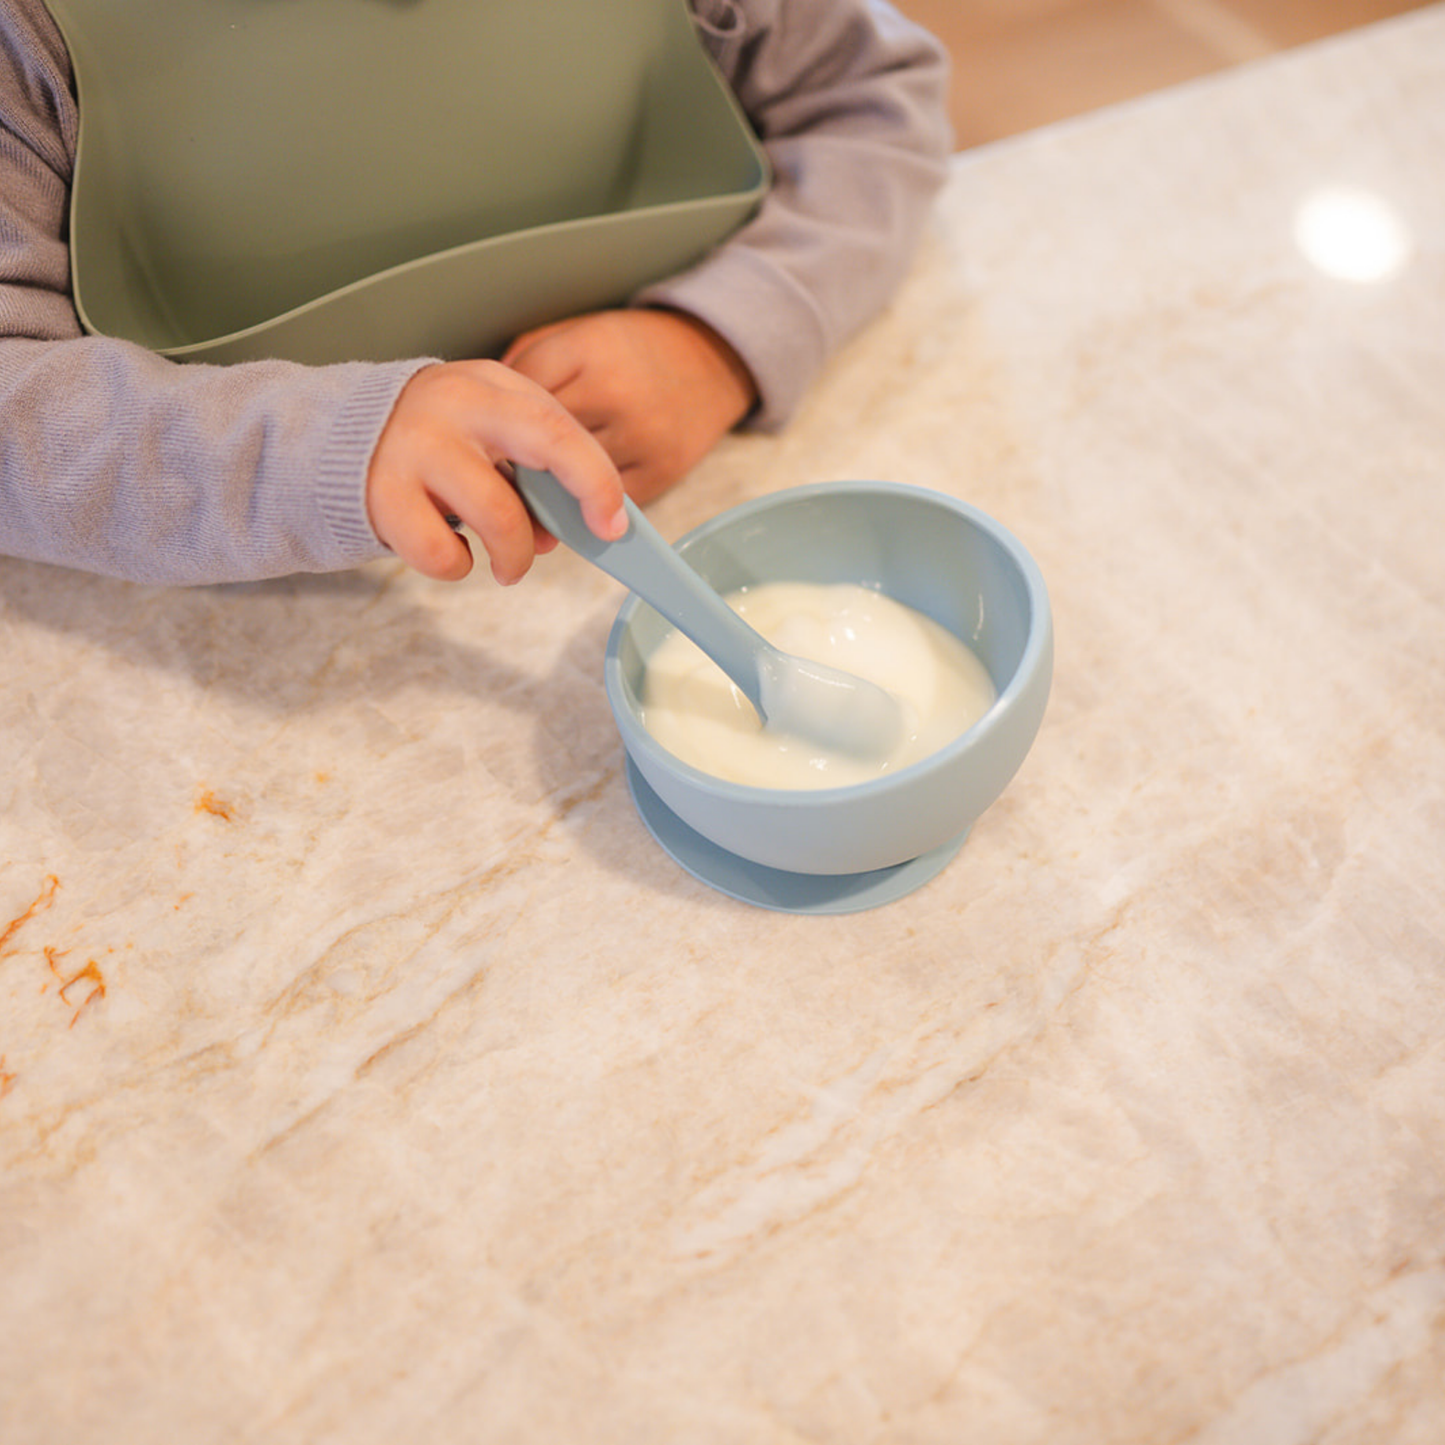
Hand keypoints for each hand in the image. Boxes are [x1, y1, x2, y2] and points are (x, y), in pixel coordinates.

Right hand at [365, 359, 625, 583]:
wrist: (328, 442)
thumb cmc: (427, 448)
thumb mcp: (481, 437)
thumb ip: (530, 471)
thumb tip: (578, 527)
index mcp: (490, 386)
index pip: (561, 427)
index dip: (597, 479)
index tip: (613, 523)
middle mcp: (456, 405)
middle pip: (547, 444)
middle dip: (582, 495)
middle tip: (583, 539)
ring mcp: (417, 448)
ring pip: (499, 517)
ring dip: (514, 556)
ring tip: (506, 565)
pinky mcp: (382, 496)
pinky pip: (443, 554)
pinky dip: (456, 566)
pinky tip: (451, 552)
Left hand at [502, 308, 757, 504]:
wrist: (712, 361)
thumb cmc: (634, 351)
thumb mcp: (580, 333)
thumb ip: (530, 362)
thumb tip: (488, 414)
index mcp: (589, 350)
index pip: (521, 397)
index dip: (500, 419)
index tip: (493, 431)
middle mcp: (616, 393)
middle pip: (542, 446)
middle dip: (518, 462)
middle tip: (502, 473)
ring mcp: (642, 436)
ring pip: (572, 481)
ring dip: (550, 493)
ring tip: (537, 490)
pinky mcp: (661, 469)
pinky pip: (607, 502)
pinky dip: (588, 506)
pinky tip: (578, 497)